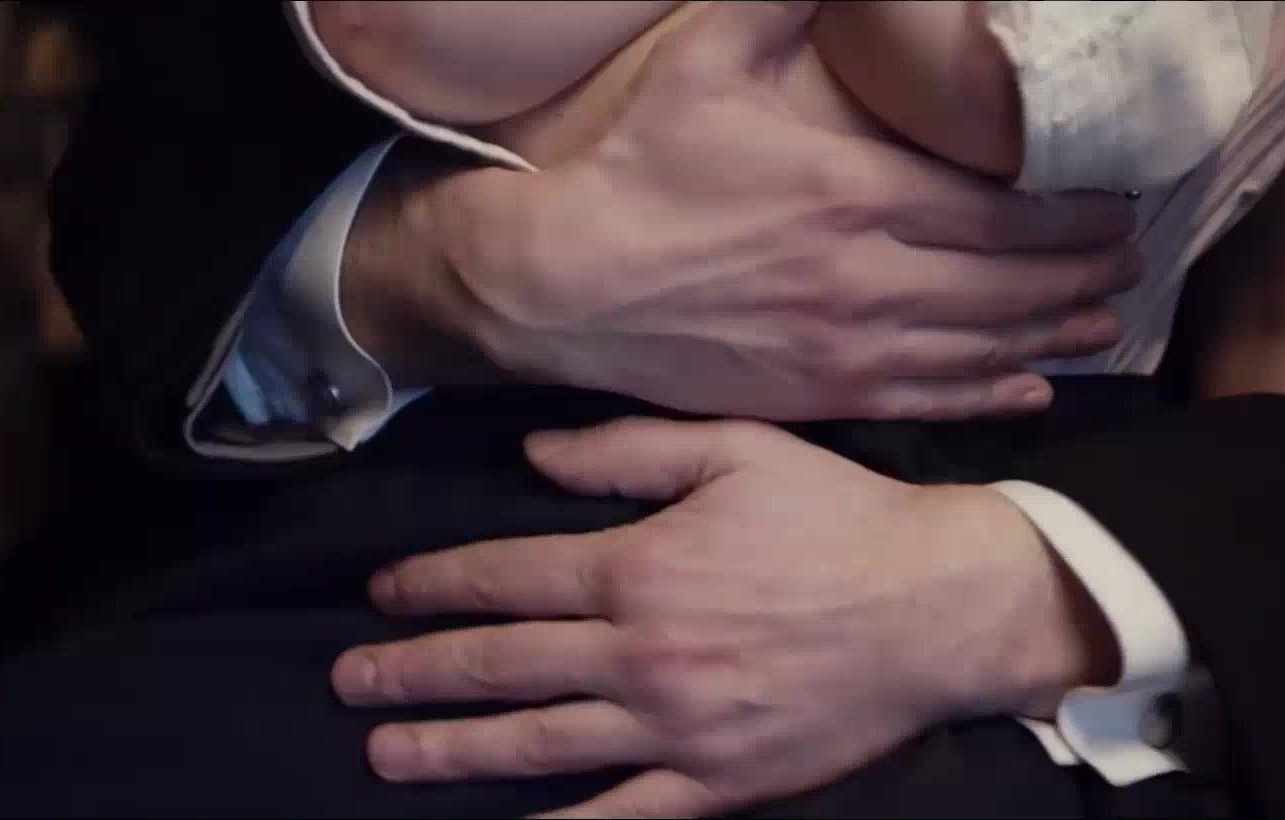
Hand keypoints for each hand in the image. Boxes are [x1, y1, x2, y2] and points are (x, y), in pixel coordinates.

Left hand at [331, 418, 1115, 816]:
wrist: (937, 607)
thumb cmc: (840, 519)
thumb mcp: (739, 450)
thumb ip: (628, 449)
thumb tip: (534, 453)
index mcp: (639, 567)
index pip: (504, 577)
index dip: (431, 587)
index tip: (382, 594)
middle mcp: (641, 653)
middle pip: (499, 665)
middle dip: (411, 673)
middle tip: (347, 681)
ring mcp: (675, 728)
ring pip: (536, 744)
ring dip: (449, 750)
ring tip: (385, 754)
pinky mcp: (717, 782)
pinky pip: (619, 816)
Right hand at [344, 0, 1139, 420]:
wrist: (561, 282)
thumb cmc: (639, 165)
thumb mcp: (713, 51)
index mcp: (858, 192)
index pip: (1006, 210)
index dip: (1077, 214)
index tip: (1120, 205)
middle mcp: (870, 279)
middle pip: (1011, 283)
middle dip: (1083, 272)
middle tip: (1130, 262)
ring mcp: (848, 346)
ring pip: (983, 345)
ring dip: (1054, 332)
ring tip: (1102, 321)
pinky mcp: (818, 393)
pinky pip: (930, 400)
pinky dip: (991, 394)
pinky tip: (1030, 388)